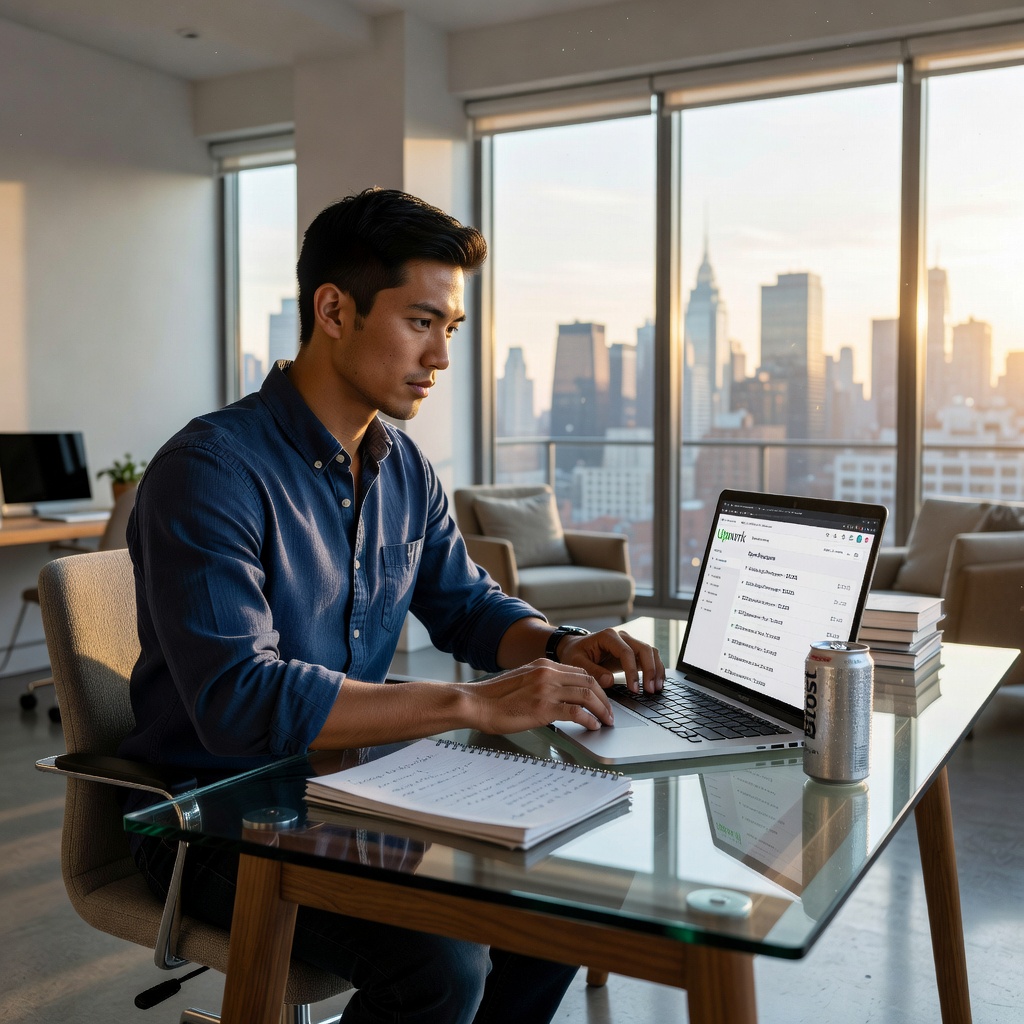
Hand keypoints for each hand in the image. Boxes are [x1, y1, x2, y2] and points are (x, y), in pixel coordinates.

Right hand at [463, 659, 614, 733]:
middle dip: (605, 699)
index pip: (581, 672)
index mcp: (543, 665)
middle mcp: (548, 673)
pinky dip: (589, 720)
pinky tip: (592, 726)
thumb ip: (541, 682)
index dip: (597, 686)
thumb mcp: (522, 680)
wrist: (476, 703)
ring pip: (587, 695)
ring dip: (602, 710)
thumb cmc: (494, 698)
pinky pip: (576, 712)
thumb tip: (559, 695)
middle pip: (589, 681)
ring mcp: (546, 689)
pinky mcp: (543, 708)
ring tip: (606, 721)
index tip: (603, 699)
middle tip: (610, 713)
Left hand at [556, 628, 665, 693]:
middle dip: (650, 670)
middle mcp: (621, 636)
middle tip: (650, 690)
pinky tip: (656, 683)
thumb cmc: (575, 654)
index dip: (632, 671)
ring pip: (650, 652)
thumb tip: (609, 680)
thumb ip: (592, 671)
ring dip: (656, 670)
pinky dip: (655, 669)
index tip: (634, 689)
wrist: (574, 648)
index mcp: (608, 636)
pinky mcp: (632, 652)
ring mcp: (629, 643)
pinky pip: (649, 658)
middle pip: (644, 649)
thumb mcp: (576, 662)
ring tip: (656, 688)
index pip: (627, 652)